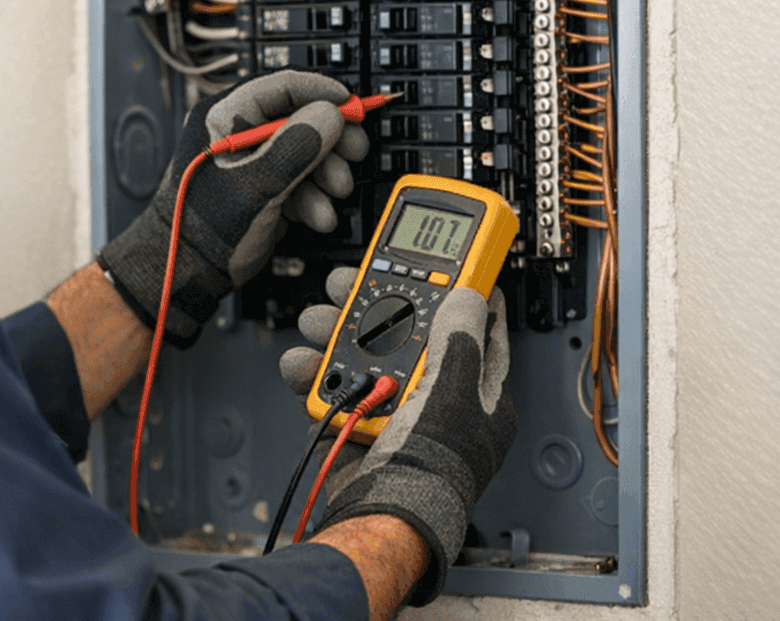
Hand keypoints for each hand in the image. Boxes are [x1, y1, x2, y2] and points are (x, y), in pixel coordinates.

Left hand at [98, 71, 369, 346]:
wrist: (192, 271)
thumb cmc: (204, 227)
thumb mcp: (256, 184)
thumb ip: (295, 147)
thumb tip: (331, 115)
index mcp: (225, 117)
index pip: (280, 87)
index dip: (321, 92)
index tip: (352, 106)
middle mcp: (241, 133)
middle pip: (301, 118)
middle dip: (331, 139)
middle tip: (355, 151)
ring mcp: (256, 162)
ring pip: (307, 152)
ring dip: (327, 174)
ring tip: (335, 191)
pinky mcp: (267, 188)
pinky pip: (301, 181)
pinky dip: (315, 197)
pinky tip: (319, 215)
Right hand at [279, 267, 515, 604]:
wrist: (385, 518)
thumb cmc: (433, 469)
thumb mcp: (456, 392)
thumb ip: (460, 339)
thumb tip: (468, 296)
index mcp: (475, 391)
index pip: (476, 329)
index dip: (459, 292)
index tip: (441, 261)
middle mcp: (435, 397)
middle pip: (406, 332)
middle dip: (375, 303)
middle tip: (350, 281)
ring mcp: (393, 409)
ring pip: (363, 352)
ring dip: (335, 331)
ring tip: (318, 319)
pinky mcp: (355, 423)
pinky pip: (333, 386)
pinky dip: (313, 371)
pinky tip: (303, 361)